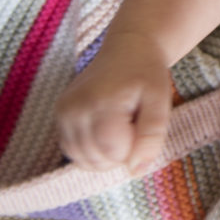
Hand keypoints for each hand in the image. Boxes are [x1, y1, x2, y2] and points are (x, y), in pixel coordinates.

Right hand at [55, 32, 173, 177]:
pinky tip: (107, 130)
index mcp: (100, 102)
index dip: (134, 146)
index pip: (114, 152)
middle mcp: (75, 108)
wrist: (128, 49)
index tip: (142, 120)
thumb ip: (151, 136)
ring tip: (120, 123)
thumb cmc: (147, 74)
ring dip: (107, 154)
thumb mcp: (160, 101)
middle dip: (121, 152)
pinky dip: (93, 151)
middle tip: (132, 120)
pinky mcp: (59, 116)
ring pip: (84, 161)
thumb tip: (135, 171)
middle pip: (98, 160)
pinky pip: (74, 152)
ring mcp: (63, 113)